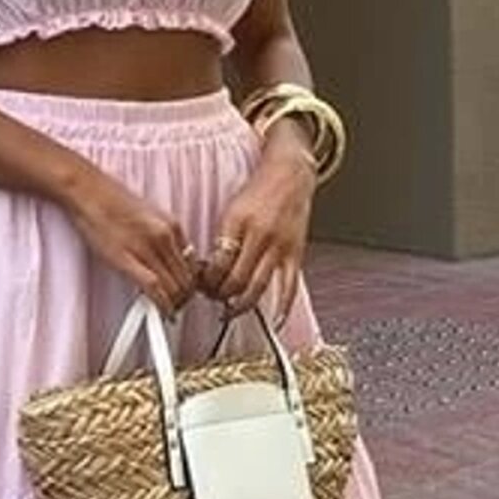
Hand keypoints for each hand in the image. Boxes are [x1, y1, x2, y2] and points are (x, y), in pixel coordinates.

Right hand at [66, 167, 199, 311]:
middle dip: (185, 298)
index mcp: (172, 226)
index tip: (186, 292)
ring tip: (168, 311)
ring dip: (175, 304)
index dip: (191, 284)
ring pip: (175, 287)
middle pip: (187, 279)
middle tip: (177, 307)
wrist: (87, 190)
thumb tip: (167, 261)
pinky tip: (162, 313)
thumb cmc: (110, 201)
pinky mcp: (127, 258)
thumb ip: (161, 237)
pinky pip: (154, 289)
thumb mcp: (147, 216)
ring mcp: (148, 248)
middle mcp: (165, 237)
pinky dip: (162, 305)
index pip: (194, 264)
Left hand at [200, 126, 316, 316]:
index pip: (217, 263)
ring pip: (258, 288)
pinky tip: (275, 322)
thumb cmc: (258, 192)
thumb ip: (222, 240)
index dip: (206, 280)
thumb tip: (208, 271)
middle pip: (235, 280)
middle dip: (220, 295)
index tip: (201, 285)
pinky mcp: (296, 254)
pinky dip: (282, 308)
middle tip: (213, 298)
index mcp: (237, 224)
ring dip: (241, 305)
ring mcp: (279, 247)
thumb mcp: (231, 211)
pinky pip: (290, 287)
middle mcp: (259, 236)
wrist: (289, 175)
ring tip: (230, 311)